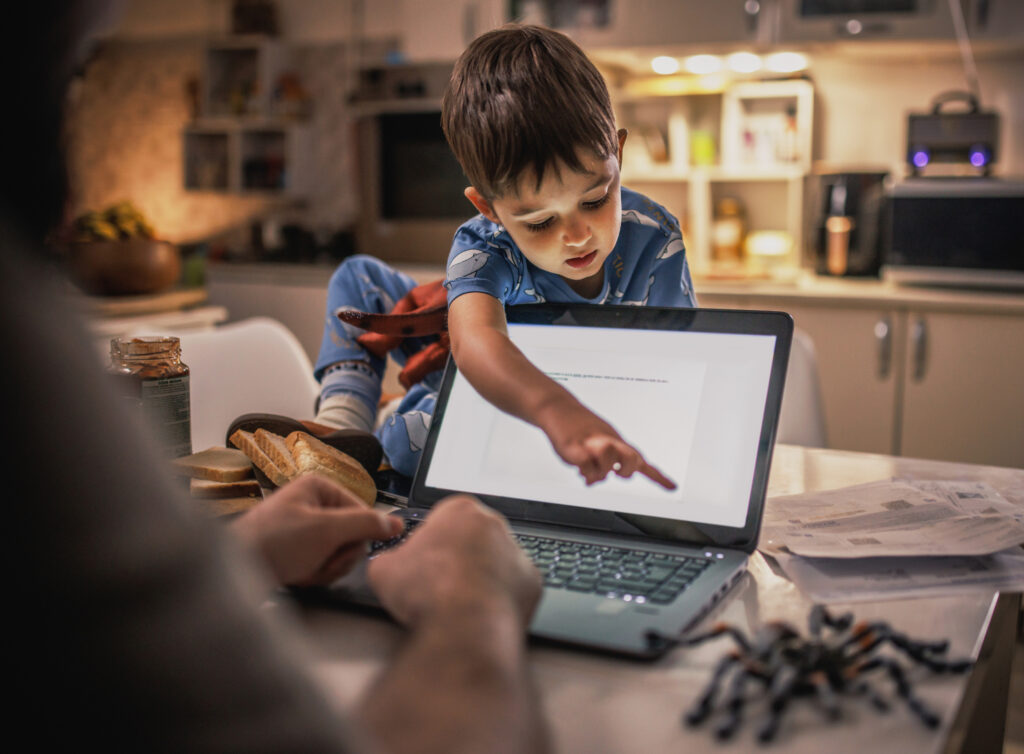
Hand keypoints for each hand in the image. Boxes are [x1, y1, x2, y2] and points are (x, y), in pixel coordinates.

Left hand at [231, 473, 402, 586]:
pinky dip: (313, 573)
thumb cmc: (272, 544)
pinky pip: (321, 562)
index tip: (337, 547)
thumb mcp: (326, 531)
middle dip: (338, 555)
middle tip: (318, 560)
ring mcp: (304, 527)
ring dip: (326, 567)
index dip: (355, 537)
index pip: (362, 513)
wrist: (234, 573)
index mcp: (319, 487)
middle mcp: (312, 503)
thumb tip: (396, 524)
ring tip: (304, 569)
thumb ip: (365, 524)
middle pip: (351, 535)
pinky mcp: (295, 549)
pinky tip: (297, 574)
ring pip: (338, 552)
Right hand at [367, 495, 541, 628]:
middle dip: (458, 556)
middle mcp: (494, 524)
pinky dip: (500, 598)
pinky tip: (482, 612)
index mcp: (460, 510)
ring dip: (481, 577)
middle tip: (439, 584)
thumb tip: (386, 565)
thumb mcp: (384, 570)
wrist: (464, 625)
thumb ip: (388, 559)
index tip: (422, 560)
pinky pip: (513, 586)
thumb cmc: (427, 591)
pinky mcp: (533, 582)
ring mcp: (517, 552)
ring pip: (496, 561)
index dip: (430, 541)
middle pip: (473, 537)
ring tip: (460, 603)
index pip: (444, 517)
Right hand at [538, 395, 675, 489]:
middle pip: (631, 457)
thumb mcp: (599, 439)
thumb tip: (604, 476)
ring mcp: (593, 445)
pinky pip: (588, 470)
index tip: (672, 487)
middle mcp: (608, 441)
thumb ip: (605, 460)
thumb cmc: (580, 425)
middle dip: (626, 471)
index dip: (658, 476)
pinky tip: (582, 472)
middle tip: (615, 472)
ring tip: (591, 473)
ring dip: (601, 474)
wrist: (559, 408)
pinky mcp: (576, 450)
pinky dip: (587, 476)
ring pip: (608, 464)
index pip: (641, 460)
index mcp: (616, 440)